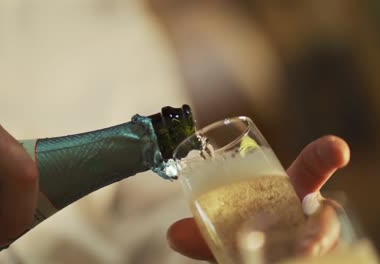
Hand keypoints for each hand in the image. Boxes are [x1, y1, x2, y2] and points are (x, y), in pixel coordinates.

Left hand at [166, 135, 349, 261]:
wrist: (265, 251)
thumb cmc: (251, 232)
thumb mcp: (229, 227)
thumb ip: (204, 230)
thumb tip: (173, 234)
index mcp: (288, 193)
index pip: (309, 169)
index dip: (324, 155)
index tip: (337, 149)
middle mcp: (309, 213)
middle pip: (326, 212)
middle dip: (325, 222)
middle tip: (307, 243)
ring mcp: (318, 236)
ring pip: (326, 242)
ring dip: (314, 251)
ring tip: (301, 256)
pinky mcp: (322, 252)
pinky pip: (323, 257)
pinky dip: (309, 260)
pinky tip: (300, 261)